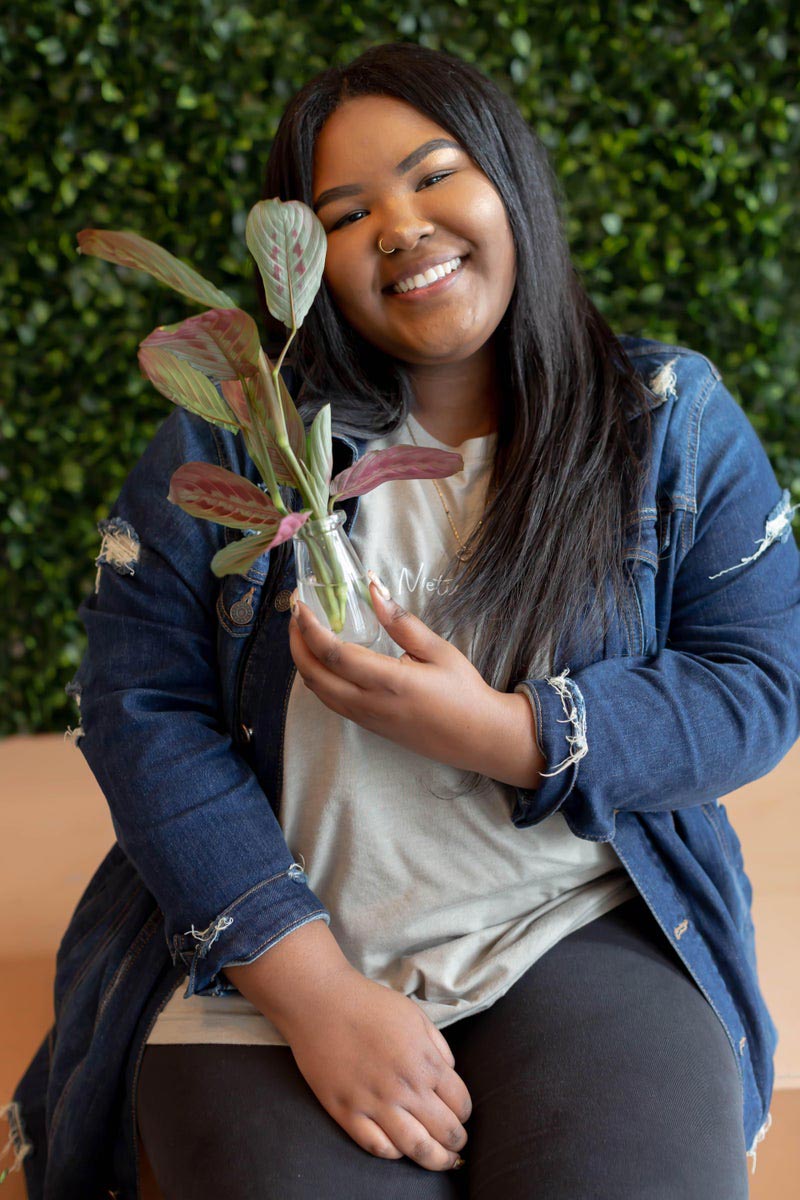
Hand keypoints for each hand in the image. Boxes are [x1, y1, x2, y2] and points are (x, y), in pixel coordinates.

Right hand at [281, 964, 470, 1171]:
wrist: (321, 1002)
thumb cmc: (369, 1004)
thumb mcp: (415, 1015)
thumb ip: (437, 1046)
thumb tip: (449, 1072)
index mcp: (425, 1062)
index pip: (461, 1103)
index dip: (465, 1112)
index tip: (461, 1114)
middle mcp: (405, 1088)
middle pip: (445, 1130)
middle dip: (457, 1141)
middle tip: (457, 1145)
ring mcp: (375, 1103)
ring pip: (416, 1148)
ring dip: (435, 1159)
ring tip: (441, 1160)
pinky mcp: (347, 1113)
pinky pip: (377, 1147)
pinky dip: (394, 1154)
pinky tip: (400, 1149)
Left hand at [288, 573, 498, 770]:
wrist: (476, 737)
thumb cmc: (463, 691)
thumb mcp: (439, 650)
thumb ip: (402, 622)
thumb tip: (373, 589)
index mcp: (390, 682)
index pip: (334, 654)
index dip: (310, 629)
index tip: (301, 605)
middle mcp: (370, 704)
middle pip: (314, 674)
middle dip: (296, 642)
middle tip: (295, 613)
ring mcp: (366, 718)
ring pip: (318, 691)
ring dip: (303, 660)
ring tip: (304, 631)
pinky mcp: (367, 726)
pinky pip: (330, 700)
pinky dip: (317, 676)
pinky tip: (323, 657)